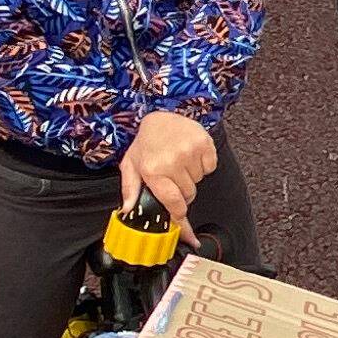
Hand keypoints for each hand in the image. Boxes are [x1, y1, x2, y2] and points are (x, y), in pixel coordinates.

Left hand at [117, 110, 220, 231]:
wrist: (161, 116)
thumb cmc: (146, 143)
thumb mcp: (131, 166)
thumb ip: (130, 190)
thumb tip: (127, 210)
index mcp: (153, 170)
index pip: (173, 202)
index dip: (179, 215)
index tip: (183, 222)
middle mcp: (172, 161)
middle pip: (188, 194)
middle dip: (182, 191)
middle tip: (173, 177)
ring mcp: (190, 152)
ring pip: (199, 181)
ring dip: (191, 177)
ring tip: (180, 162)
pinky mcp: (204, 144)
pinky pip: (210, 168)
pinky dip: (203, 165)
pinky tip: (190, 156)